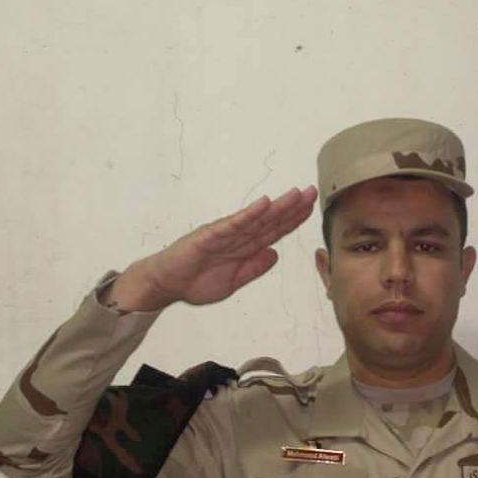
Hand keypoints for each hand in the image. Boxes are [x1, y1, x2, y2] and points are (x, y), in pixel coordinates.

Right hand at [110, 185, 316, 309]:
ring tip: (296, 195)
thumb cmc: (195, 282)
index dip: (292, 220)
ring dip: (277, 207)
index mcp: (244, 248)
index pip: (273, 231)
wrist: (165, 285)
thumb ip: (254, 268)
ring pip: (256, 219)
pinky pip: (233, 224)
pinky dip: (249, 214)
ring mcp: (224, 234)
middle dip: (292, 208)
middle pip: (270, 221)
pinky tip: (265, 204)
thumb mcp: (233, 282)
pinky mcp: (209, 235)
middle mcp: (237, 237)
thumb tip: (275, 254)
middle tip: (312, 192)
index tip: (310, 208)